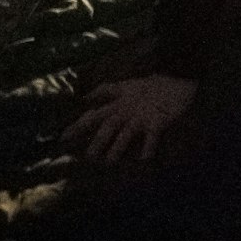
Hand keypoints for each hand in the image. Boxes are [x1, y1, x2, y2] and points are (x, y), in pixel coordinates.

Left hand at [61, 73, 196, 164]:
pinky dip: (148, 148)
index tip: (63, 139)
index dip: (78, 125)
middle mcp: (127, 110)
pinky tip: (144, 160)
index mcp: (118, 102)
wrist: (177, 79)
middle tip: (88, 157)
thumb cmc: (149, 86)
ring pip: (127, 132)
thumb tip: (85, 97)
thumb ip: (105, 90)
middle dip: (97, 141)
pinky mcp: (159, 121)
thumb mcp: (125, 85)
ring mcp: (142, 116)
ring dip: (118, 147)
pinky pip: (152, 136)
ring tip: (110, 161)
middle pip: (108, 125)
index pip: (94, 113)